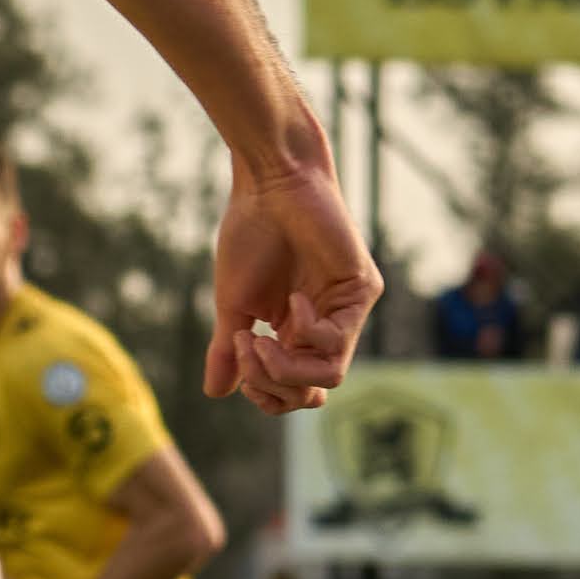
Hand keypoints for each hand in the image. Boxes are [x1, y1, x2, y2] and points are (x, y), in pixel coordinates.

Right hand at [200, 152, 376, 409]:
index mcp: (295, 335)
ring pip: (327, 377)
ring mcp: (347, 312)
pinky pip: (338, 343)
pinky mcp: (363, 292)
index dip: (263, 393)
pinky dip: (308, 330)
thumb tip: (215, 393)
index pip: (292, 392)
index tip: (236, 353)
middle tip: (244, 346)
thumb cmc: (251, 236)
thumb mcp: (232, 305)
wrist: (270, 185)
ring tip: (259, 338)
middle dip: (270, 382)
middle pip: (309, 393)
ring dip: (284, 367)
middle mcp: (326, 329)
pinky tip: (294, 300)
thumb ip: (228, 351)